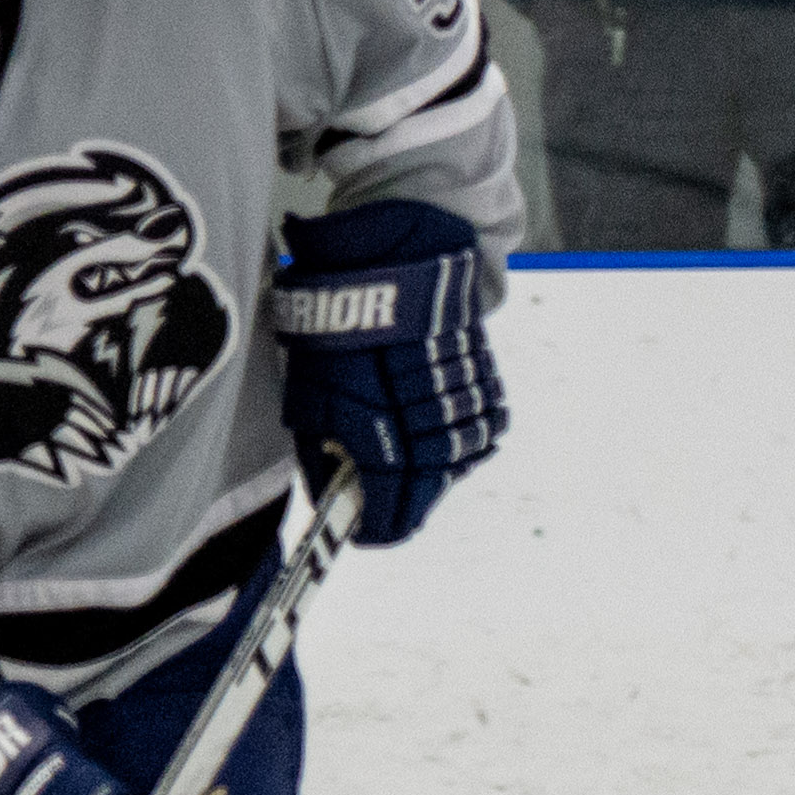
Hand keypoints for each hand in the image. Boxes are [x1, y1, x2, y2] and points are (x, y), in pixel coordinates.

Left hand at [272, 198, 505, 543]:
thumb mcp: (308, 395)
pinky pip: (476, 436)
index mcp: (384, 445)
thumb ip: (320, 454)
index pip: (389, 517)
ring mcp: (464, 412)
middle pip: (423, 500)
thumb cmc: (337, 325)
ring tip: (401, 461)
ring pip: (452, 470)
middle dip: (398, 507)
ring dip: (427, 474)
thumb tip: (330, 493)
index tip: (360, 533)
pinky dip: (453, 439)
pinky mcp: (486, 388)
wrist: (392, 261)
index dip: (372, 531)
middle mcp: (431, 436)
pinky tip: (429, 424)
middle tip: (377, 506)